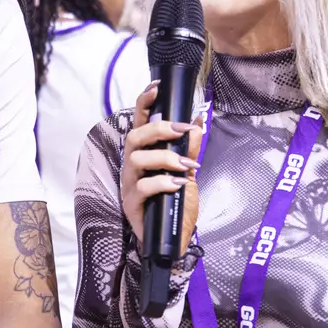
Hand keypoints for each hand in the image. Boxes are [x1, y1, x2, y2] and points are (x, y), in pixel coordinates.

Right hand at [120, 82, 200, 246]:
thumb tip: (198, 121)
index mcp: (144, 154)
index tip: (156, 87)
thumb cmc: (177, 204)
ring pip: (137, 158)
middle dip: (158, 129)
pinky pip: (143, 186)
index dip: (144, 103)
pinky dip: (163, 182)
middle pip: (134, 137)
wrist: (174, 240)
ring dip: (166, 158)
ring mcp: (129, 184)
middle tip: (181, 130)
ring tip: (187, 166)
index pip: (139, 123)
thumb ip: (191, 149)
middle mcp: (132, 165)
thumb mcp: (189, 173)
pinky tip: (179, 185)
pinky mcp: (131, 203)